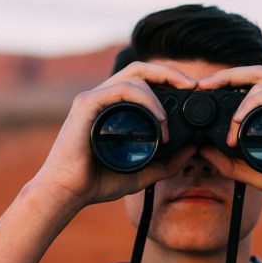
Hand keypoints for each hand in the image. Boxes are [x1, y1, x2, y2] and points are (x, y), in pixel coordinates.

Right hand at [30, 62, 197, 210]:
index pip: (144, 80)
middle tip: (193, 85)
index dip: (169, 79)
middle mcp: (104, 97)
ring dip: (158, 95)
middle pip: (140, 68)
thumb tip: (193, 148)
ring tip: (167, 122)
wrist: (67, 193)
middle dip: (170, 72)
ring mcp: (94, 98)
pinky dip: (144, 99)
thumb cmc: (97, 182)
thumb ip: (167, 163)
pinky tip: (158, 118)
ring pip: (134, 76)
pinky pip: (121, 89)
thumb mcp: (143, 173)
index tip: (192, 91)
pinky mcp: (86, 104)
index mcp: (115, 107)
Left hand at [197, 65, 261, 212]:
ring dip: (238, 98)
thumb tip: (204, 151)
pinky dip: (254, 103)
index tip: (202, 91)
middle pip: (254, 73)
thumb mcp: (257, 174)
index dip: (225, 82)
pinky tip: (240, 120)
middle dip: (226, 75)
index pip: (250, 83)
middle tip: (202, 86)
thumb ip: (232, 164)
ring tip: (228, 125)